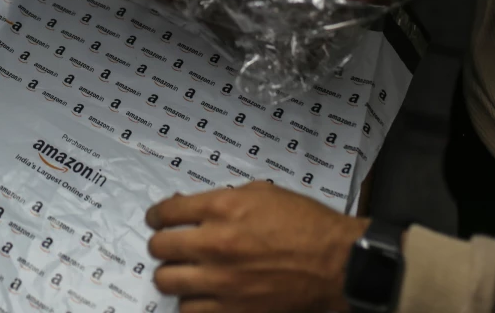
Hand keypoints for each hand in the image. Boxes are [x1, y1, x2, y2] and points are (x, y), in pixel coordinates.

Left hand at [145, 181, 368, 312]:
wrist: (336, 262)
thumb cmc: (305, 223)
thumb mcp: (262, 193)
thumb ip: (222, 198)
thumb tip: (189, 207)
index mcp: (222, 208)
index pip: (167, 211)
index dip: (157, 215)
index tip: (157, 219)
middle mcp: (215, 243)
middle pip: (159, 246)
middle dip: (161, 243)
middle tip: (169, 245)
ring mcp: (221, 280)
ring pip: (166, 281)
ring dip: (171, 274)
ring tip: (182, 271)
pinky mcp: (232, 310)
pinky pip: (189, 310)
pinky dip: (190, 302)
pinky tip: (200, 294)